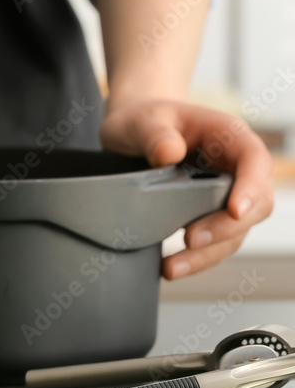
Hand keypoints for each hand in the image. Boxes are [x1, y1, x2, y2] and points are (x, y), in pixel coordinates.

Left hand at [100, 99, 273, 279]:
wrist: (132, 132)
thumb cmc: (144, 119)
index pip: (254, 160)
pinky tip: (171, 268)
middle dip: (226, 228)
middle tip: (191, 240)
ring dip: (208, 254)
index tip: (234, 210)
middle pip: (254, 204)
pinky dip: (196, 258)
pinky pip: (214, 242)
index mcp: (228, 136)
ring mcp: (224, 193)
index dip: (251, 188)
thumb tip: (168, 154)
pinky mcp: (208, 214)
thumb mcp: (143, 120)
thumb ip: (155, 134)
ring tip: (173, 267)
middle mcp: (234, 167)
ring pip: (235, 232)